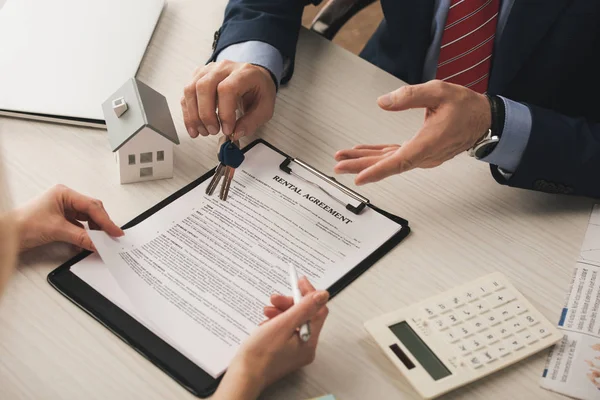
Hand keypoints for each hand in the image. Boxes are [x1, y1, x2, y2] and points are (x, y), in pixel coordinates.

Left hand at [14, 185, 123, 251]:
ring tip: (100, 241)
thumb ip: (81, 237)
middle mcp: (65, 199)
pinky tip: (89, 242)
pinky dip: (86, 234)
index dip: (106, 220)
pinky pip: (80, 226)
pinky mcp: (61, 220)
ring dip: (94, 231)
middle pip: (92, 211)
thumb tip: (98, 244)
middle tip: (111, 237)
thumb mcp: (56, 230)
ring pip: (87, 219)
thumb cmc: (22, 225)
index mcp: (64, 193)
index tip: (115, 232)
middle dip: (102, 225)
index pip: (91, 206)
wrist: (6, 235)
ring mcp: (63, 209)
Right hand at [181, 60, 275, 138]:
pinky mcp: (198, 77)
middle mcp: (223, 68)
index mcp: (243, 73)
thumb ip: (252, 122)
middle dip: (206, 114)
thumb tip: (236, 133)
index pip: (227, 89)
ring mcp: (208, 70)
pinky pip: (186, 95)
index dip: (224, 112)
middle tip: (213, 131)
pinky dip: (188, 113)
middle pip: (204, 86)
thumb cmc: (258, 90)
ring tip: (203, 131)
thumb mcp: (265, 108)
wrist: (252, 77)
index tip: (227, 129)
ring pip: (191, 89)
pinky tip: (194, 128)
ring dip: (194, 115)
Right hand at [214, 277, 328, 399]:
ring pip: (292, 322)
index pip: (318, 310)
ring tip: (266, 312)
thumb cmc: (259, 355)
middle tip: (275, 298)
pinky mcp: (283, 351)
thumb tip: (323, 294)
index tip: (298, 282)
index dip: (308, 294)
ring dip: (280, 312)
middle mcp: (305, 347)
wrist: (243, 376)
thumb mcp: (283, 324)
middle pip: (304, 315)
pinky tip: (265, 325)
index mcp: (309, 341)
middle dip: (289, 303)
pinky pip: (284, 331)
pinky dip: (275, 323)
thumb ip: (304, 308)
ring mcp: (294, 350)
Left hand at [334, 80, 490, 184]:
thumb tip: (383, 102)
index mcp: (429, 143)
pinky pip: (395, 156)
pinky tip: (364, 152)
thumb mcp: (439, 92)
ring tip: (344, 159)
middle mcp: (424, 155)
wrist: (485, 120)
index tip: (359, 177)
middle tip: (339, 166)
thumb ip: (410, 96)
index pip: (399, 161)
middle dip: (361, 165)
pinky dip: (378, 154)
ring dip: (366, 160)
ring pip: (389, 161)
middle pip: (388, 164)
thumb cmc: (466, 107)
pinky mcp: (420, 152)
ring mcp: (422, 156)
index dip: (377, 170)